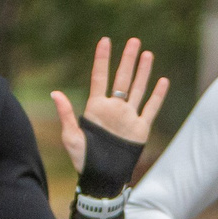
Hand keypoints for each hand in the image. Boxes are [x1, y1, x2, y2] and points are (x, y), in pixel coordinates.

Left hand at [51, 36, 169, 172]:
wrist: (103, 178)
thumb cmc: (83, 160)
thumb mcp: (72, 137)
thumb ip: (66, 114)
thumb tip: (55, 93)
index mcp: (95, 108)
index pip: (100, 77)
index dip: (102, 59)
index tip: (105, 41)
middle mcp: (113, 108)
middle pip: (122, 78)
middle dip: (128, 59)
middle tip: (134, 41)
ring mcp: (128, 117)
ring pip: (138, 89)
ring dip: (143, 72)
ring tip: (147, 54)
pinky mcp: (140, 128)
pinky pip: (151, 108)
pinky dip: (157, 95)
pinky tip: (162, 80)